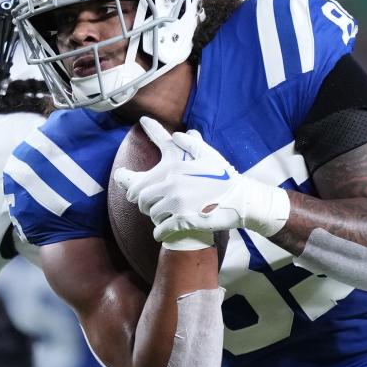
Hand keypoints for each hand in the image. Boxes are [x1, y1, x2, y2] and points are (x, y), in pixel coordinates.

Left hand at [114, 117, 289, 238]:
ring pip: (152, 213)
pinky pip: (161, 229)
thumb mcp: (210, 155)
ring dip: (155, 216)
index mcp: (174, 167)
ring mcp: (177, 202)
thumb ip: (191, 143)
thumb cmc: (226, 177)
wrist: (243, 200)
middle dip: (142, 203)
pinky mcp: (183, 220)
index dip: (129, 182)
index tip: (123, 183)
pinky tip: (161, 232)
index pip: (142, 177)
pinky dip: (159, 232)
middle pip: (142, 197)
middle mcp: (172, 183)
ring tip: (162, 216)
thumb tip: (176, 134)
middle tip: (147, 206)